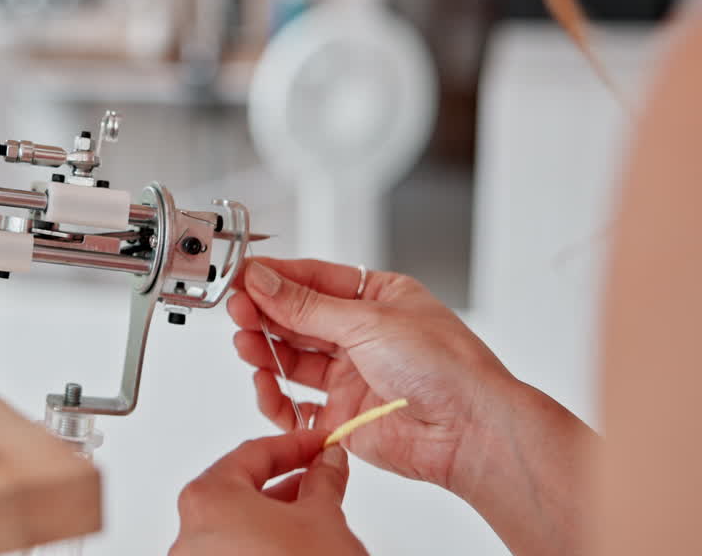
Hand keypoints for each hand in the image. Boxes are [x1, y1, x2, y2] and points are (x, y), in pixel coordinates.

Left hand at [171, 430, 365, 555]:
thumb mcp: (323, 518)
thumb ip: (322, 481)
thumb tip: (326, 464)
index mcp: (208, 499)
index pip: (253, 454)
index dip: (294, 445)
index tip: (317, 444)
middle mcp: (190, 533)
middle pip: (239, 490)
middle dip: (283, 481)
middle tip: (318, 474)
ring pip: (235, 525)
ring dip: (273, 515)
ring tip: (313, 514)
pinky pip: (233, 552)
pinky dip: (260, 544)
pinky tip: (294, 546)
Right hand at [229, 258, 516, 492]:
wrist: (469, 431)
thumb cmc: (445, 367)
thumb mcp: (368, 320)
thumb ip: (306, 305)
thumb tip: (263, 281)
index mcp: (377, 298)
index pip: (315, 279)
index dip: (276, 277)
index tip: (243, 275)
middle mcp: (362, 335)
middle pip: (298, 318)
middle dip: (264, 312)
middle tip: (236, 308)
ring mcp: (351, 376)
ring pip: (292, 359)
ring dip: (264, 349)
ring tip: (245, 342)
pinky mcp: (343, 415)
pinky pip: (296, 406)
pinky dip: (275, 396)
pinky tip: (265, 382)